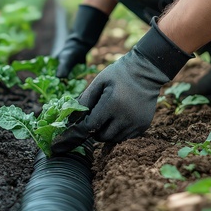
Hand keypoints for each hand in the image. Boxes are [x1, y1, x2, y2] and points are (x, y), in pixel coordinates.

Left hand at [51, 17, 192, 153]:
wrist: (146, 71)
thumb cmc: (118, 74)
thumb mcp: (98, 82)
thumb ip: (84, 100)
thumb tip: (71, 119)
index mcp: (112, 104)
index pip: (89, 126)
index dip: (76, 133)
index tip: (65, 140)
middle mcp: (126, 117)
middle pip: (101, 137)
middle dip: (94, 131)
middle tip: (97, 117)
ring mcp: (136, 123)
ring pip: (113, 139)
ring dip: (106, 132)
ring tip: (109, 116)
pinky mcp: (143, 126)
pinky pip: (125, 137)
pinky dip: (118, 132)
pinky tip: (120, 118)